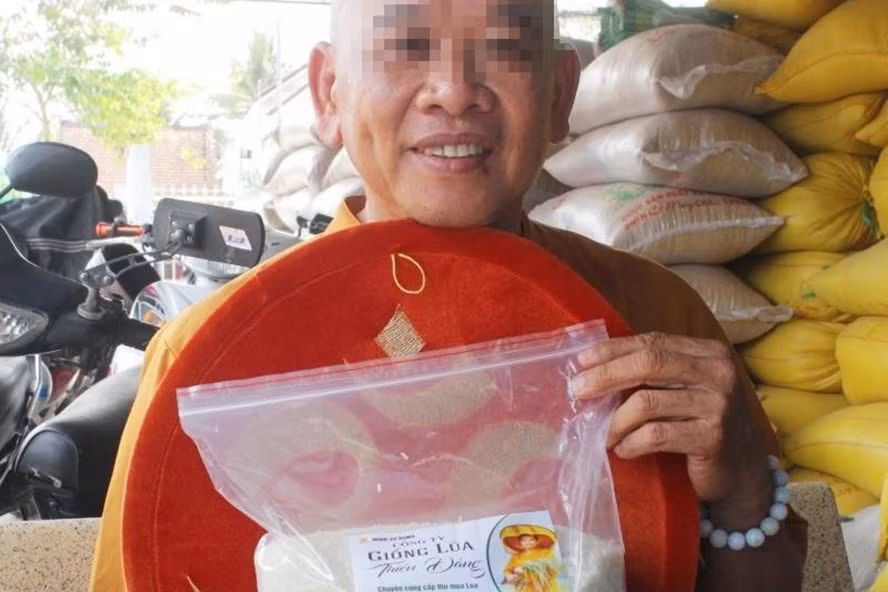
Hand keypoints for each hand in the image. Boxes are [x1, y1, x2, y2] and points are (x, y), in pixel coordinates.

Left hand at [570, 332, 772, 526]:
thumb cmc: (702, 425)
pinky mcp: (712, 438)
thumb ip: (654, 373)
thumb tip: (593, 367)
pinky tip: (624, 450)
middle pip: (649, 363)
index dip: (614, 349)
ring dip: (615, 421)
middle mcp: (718, 373)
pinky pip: (656, 435)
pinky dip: (631, 443)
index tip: (581, 360)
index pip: (653, 341)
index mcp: (709, 352)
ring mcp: (718, 405)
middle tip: (577, 390)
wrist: (743, 474)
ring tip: (604, 434)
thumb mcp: (685, 389)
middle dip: (606, 375)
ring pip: (646, 402)